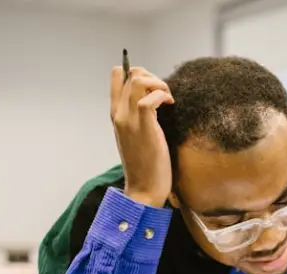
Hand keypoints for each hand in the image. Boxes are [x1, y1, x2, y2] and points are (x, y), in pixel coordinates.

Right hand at [109, 65, 174, 206]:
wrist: (144, 188)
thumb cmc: (145, 164)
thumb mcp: (137, 135)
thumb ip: (139, 117)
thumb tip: (153, 99)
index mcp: (115, 114)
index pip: (116, 76)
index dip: (136, 72)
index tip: (152, 88)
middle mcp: (118, 114)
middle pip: (130, 74)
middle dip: (151, 76)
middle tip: (163, 94)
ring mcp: (129, 121)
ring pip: (138, 81)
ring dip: (158, 83)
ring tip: (167, 98)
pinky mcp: (144, 128)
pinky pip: (149, 99)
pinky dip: (162, 95)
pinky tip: (170, 105)